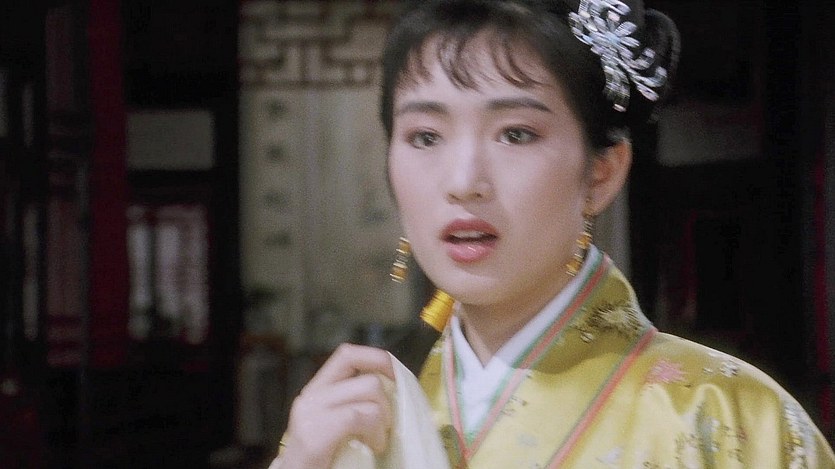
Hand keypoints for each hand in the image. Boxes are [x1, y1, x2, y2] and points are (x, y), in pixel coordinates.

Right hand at [277, 343, 394, 468]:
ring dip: (384, 419)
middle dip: (388, 399)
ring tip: (377, 440)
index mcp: (317, 390)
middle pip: (366, 375)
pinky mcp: (314, 433)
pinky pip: (359, 416)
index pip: (348, 354)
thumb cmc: (323, 458)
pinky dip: (375, 433)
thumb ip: (353, 403)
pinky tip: (374, 447)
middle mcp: (310, 395)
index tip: (397, 377)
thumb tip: (394, 389)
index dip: (378, 359)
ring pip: (370, 391)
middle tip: (387, 423)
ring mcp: (311, 412)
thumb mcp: (336, 423)